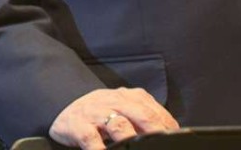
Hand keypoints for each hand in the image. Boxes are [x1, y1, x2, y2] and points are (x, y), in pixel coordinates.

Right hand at [49, 87, 178, 149]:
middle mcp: (115, 101)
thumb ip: (143, 118)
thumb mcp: (123, 109)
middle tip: (165, 146)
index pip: (155, 111)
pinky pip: (91, 139)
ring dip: (131, 140)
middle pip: (142, 115)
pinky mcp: (79, 126)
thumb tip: (170, 134)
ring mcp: (97, 113)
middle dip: (157, 132)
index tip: (177, 142)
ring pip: (119, 125)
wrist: (64, 106)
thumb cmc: (100, 113)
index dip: (168, 127)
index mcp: (130, 97)